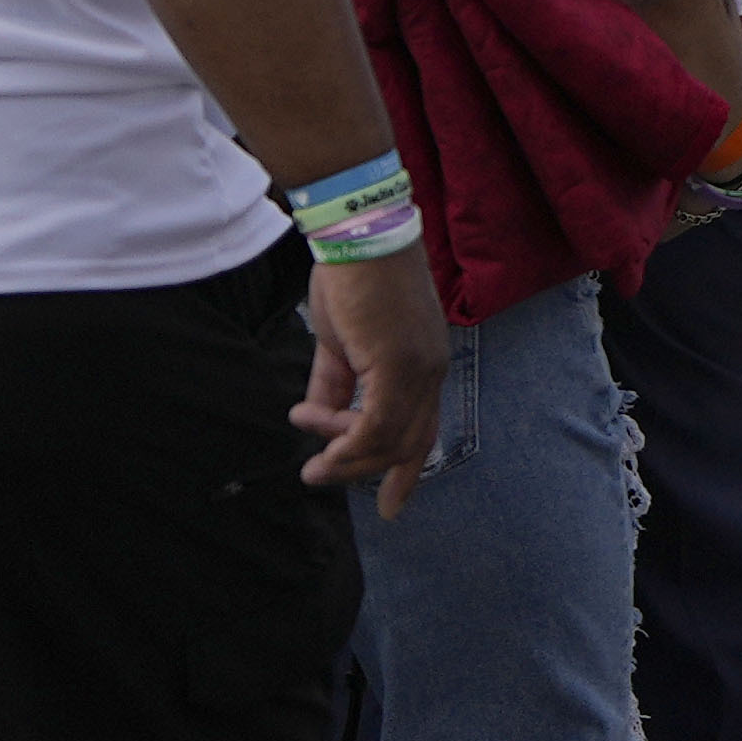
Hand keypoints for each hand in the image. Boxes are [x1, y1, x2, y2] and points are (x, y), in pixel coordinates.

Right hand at [294, 245, 446, 515]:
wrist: (356, 233)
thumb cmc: (350, 278)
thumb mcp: (339, 342)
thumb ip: (333, 384)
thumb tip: (317, 419)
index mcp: (425, 364)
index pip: (424, 430)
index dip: (407, 471)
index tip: (390, 507)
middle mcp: (431, 371)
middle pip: (407, 445)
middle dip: (363, 471)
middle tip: (318, 474)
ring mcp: (418, 369)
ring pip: (387, 441)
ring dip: (344, 456)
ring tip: (311, 458)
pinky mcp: (397, 365)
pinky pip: (374, 425)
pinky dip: (343, 441)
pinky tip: (314, 435)